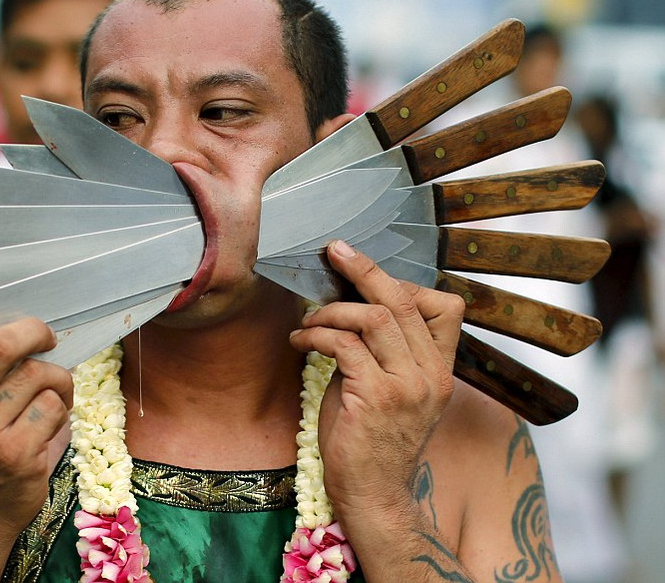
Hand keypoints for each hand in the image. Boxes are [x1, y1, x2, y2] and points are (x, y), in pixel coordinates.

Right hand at [0, 307, 72, 537]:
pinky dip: (62, 406)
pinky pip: (53, 406)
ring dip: (57, 378)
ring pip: (37, 374)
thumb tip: (19, 324)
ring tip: (54, 391)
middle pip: (0, 349)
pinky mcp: (17, 456)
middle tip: (47, 337)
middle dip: (34, 332)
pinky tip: (54, 417)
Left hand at [288, 241, 463, 534]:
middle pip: (403, 300)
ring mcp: (408, 386)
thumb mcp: (391, 389)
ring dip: (332, 309)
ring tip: (309, 320)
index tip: (367, 277)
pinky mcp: (376, 397)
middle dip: (365, 269)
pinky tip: (301, 340)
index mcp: (441, 369)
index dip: (406, 283)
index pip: (446, 307)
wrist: (374, 495)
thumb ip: (384, 350)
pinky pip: (344, 345)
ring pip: (374, 317)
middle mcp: (432, 374)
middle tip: (335, 251)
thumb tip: (353, 304)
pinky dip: (317, 334)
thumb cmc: (372, 441)